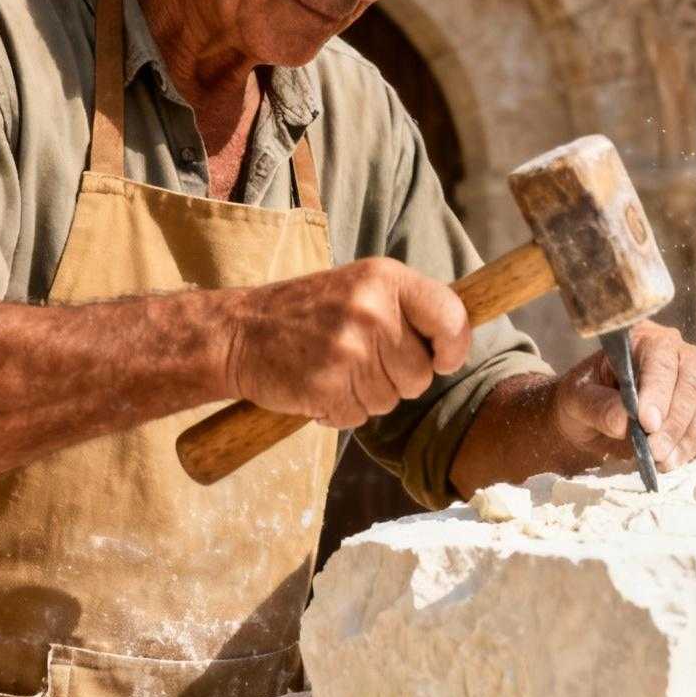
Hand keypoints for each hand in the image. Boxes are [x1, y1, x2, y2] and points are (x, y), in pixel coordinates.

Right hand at [222, 257, 472, 428]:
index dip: (454, 347)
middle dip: (397, 379)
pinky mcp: (327, 384)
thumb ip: (406, 309)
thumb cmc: (305, 313)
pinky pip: (357, 417)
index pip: (451, 316)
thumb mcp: (360, 288)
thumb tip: (458, 340)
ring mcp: (349, 348)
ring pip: (391, 400)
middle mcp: (372, 310)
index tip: (443, 359)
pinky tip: (317, 386)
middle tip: (358, 360)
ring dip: (366, 396)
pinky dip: (339, 411)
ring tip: (334, 369)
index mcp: (385, 279)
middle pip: (421, 374)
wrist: (238, 332)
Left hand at [550, 320, 695, 470]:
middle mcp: (677, 352)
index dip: (658, 390)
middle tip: (655, 452)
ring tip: (665, 462)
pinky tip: (687, 454)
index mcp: (642, 339)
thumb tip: (624, 421)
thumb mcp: (575, 401)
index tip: (647, 424)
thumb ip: (597, 407)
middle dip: (676, 422)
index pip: (660, 357)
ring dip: (693, 437)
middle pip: (694, 380)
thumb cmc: (584, 401)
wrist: (593, 421)